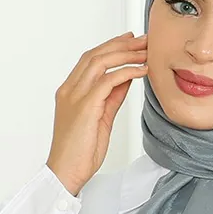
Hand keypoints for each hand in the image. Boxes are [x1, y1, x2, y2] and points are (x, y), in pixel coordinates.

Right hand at [46, 31, 148, 195]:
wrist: (66, 172)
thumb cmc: (80, 152)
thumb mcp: (101, 119)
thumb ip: (111, 98)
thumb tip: (126, 80)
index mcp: (70, 92)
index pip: (90, 60)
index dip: (111, 47)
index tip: (130, 40)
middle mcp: (70, 90)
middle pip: (95, 55)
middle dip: (121, 44)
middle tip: (143, 40)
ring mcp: (75, 96)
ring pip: (100, 62)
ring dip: (126, 54)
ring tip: (146, 52)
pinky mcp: (85, 106)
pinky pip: (108, 81)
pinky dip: (127, 72)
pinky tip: (141, 70)